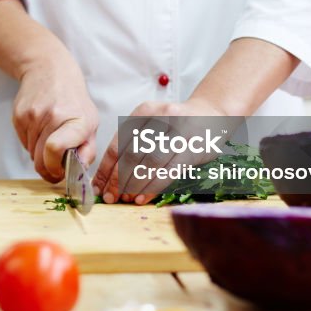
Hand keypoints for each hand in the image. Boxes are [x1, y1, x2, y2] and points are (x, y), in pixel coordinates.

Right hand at [12, 55, 98, 183]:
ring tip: (49, 139)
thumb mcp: (90, 121)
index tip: (59, 172)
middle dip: (47, 169)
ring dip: (40, 154)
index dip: (54, 167)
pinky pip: (23, 143)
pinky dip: (31, 143)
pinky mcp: (18, 115)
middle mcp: (52, 116)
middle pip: (40, 159)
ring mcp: (32, 116)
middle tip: (54, 167)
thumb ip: (88, 150)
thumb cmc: (72, 100)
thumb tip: (80, 172)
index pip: (55, 149)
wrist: (48, 70)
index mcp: (76, 120)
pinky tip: (40, 129)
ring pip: (31, 154)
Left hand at [92, 98, 227, 204]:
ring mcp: (179, 132)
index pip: (118, 143)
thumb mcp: (152, 124)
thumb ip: (131, 144)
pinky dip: (152, 187)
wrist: (212, 115)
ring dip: (134, 185)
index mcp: (144, 111)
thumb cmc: (175, 125)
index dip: (106, 168)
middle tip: (110, 196)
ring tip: (125, 199)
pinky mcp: (193, 148)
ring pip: (149, 164)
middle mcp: (160, 117)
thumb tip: (107, 178)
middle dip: (117, 179)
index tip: (97, 187)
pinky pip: (168, 172)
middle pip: (131, 154)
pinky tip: (142, 198)